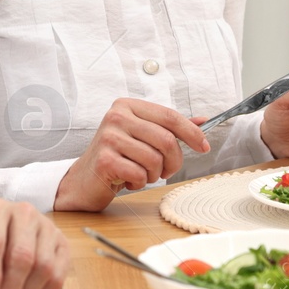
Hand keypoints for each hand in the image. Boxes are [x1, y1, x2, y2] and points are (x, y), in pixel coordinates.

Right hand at [53, 98, 209, 210]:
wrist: (84, 179)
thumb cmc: (116, 156)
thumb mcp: (142, 137)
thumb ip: (169, 128)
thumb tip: (203, 120)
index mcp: (127, 106)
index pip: (169, 115)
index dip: (192, 132)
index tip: (204, 146)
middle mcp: (116, 117)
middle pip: (166, 139)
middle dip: (174, 161)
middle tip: (166, 170)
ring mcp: (108, 137)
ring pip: (155, 159)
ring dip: (154, 174)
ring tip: (141, 174)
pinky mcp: (104, 159)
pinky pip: (140, 174)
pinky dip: (139, 182)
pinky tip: (128, 179)